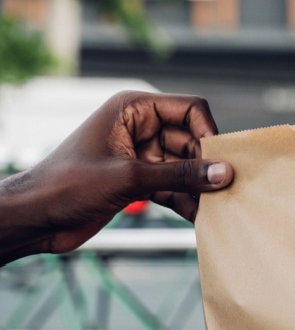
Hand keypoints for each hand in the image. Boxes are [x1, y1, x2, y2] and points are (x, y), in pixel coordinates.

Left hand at [0, 90, 230, 259]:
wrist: (36, 218)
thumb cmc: (67, 185)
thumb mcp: (129, 178)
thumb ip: (181, 175)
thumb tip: (224, 173)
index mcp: (132, 110)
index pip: (189, 109)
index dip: (209, 132)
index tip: (222, 162)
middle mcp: (140, 128)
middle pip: (193, 141)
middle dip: (207, 166)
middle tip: (224, 192)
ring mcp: (141, 156)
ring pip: (187, 167)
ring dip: (200, 188)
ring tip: (214, 210)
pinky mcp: (141, 182)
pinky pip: (176, 187)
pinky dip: (187, 202)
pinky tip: (199, 219)